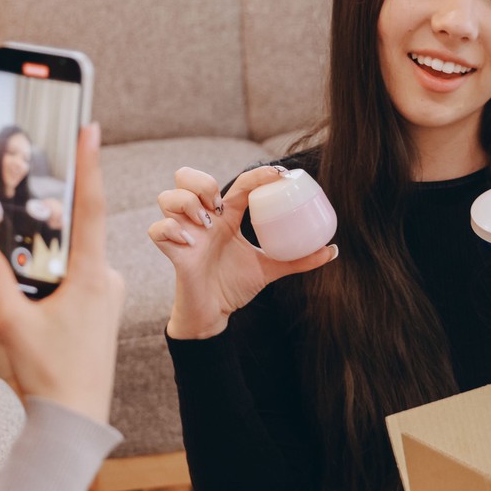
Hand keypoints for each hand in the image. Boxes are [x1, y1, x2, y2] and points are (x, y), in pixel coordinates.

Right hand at [0, 124, 124, 423]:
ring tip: (16, 262)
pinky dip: (48, 275)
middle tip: (26, 191)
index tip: (90, 126)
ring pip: (69, 256)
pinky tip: (28, 292)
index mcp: (90, 276)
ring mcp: (105, 294)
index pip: (89, 207)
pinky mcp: (99, 308)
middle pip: (71, 230)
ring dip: (41, 253)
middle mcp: (104, 279)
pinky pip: (72, 277)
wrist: (75, 421)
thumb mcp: (11, 324)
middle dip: (44, 217)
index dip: (88, 163)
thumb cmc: (50, 376)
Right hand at [149, 165, 337, 338]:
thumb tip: (332, 250)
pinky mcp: (171, 252)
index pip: (238, 185)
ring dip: (186, 203)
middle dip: (201, 181)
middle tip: (221, 205)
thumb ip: (298, 260)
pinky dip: (171, 231)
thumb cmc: (234, 286)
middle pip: (186, 177)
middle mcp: (202, 220)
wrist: (214, 314)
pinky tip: (190, 243)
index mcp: (226, 218)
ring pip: (167, 197)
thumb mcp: (269, 268)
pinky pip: (158, 230)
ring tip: (207, 222)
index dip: (256, 175)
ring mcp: (184, 234)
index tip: (278, 175)